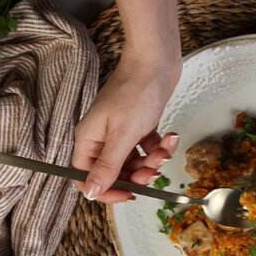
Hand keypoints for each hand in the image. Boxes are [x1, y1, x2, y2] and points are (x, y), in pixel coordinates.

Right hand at [72, 55, 181, 202]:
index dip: (106, 190)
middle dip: (137, 175)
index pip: (86, 178)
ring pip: (134, 162)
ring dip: (153, 161)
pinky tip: (170, 136)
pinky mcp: (138, 127)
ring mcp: (120, 132)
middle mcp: (101, 138)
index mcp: (88, 140)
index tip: (128, 193)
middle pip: (114, 173)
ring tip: (165, 148)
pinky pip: (146, 147)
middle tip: (153, 170)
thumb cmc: (136, 92)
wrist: (156, 61)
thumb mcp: (123, 134)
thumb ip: (108, 166)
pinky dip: (159, 147)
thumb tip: (91, 193)